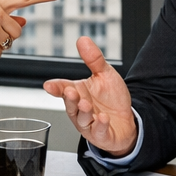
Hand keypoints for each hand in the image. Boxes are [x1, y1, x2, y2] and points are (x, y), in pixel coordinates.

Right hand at [43, 37, 138, 155]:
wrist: (127, 119)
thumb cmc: (112, 98)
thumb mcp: (105, 74)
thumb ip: (94, 59)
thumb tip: (82, 39)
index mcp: (78, 93)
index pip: (63, 89)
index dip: (56, 87)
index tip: (49, 85)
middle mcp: (79, 109)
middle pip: (70, 104)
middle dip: (70, 99)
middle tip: (71, 92)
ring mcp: (88, 124)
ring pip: (82, 119)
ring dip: (84, 112)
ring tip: (86, 104)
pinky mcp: (100, 135)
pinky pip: (97, 132)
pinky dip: (99, 125)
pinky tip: (102, 118)